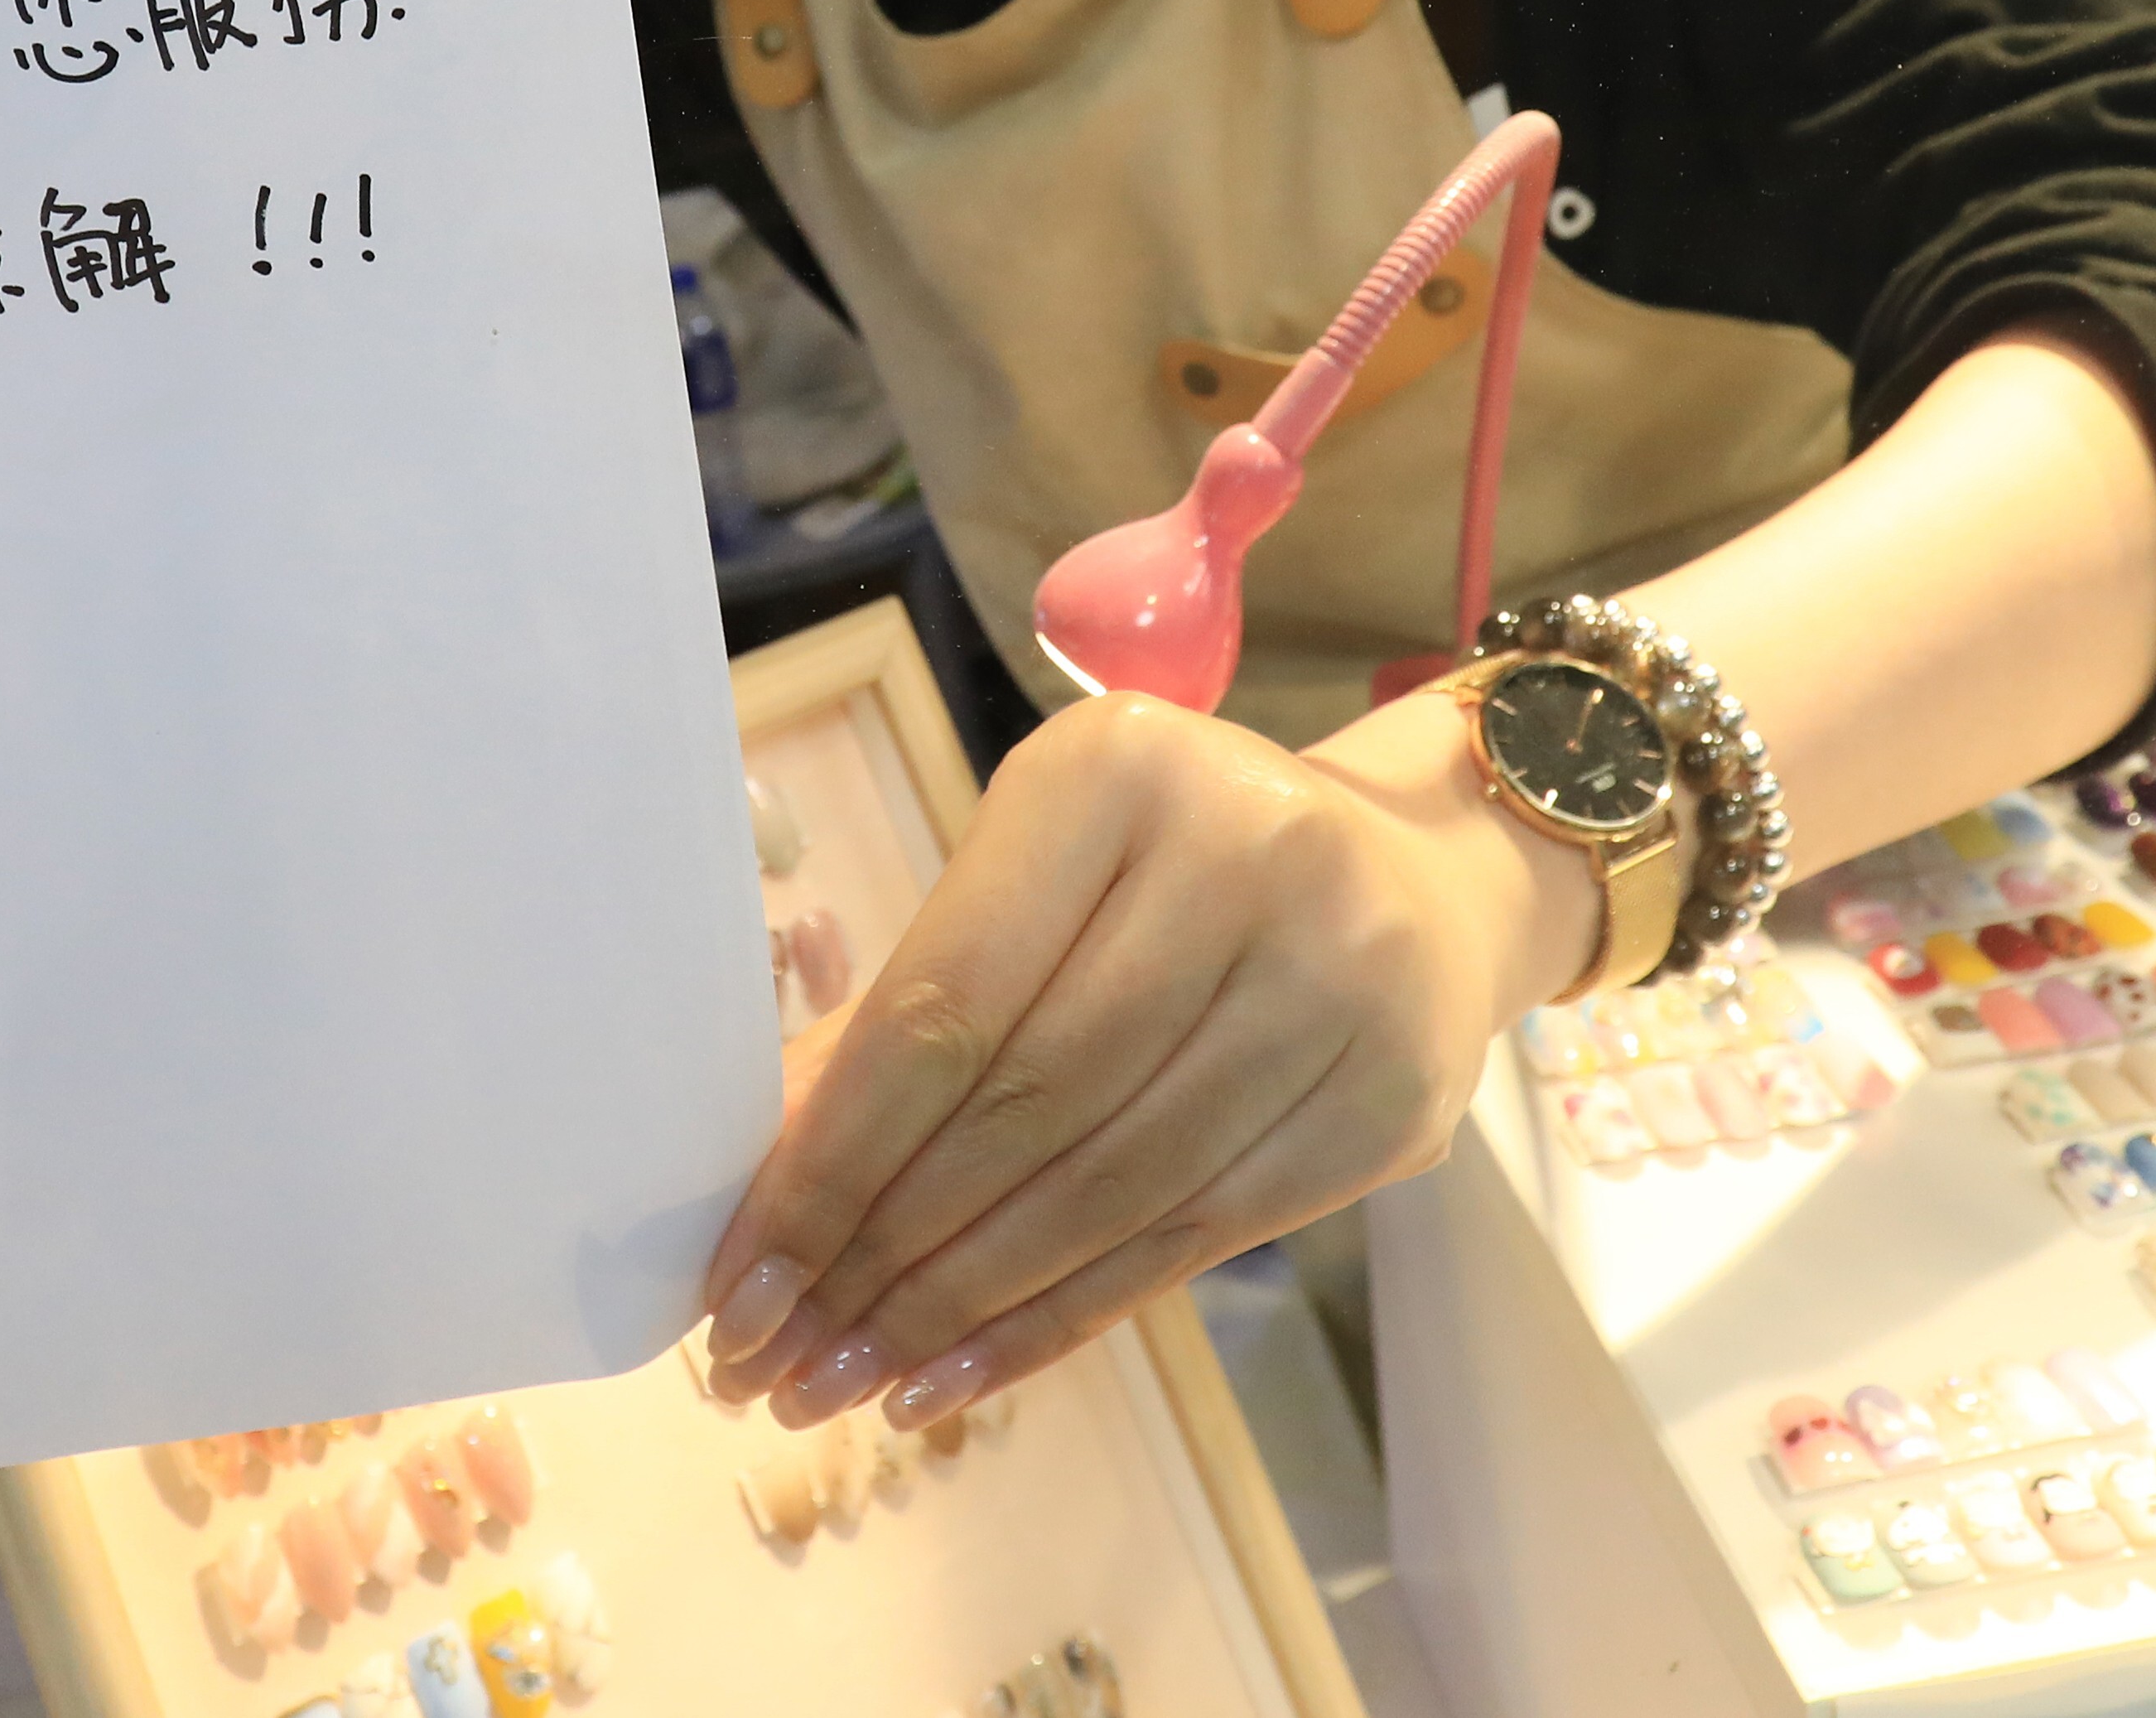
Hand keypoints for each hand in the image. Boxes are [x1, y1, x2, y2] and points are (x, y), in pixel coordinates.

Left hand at [692, 688, 1581, 1432]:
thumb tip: (761, 1177)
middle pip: (1025, 1107)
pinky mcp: (1386, 1104)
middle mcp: (1247, 857)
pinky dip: (1059, 1320)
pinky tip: (957, 1373)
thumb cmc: (1172, 874)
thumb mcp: (1037, 876)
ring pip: (1105, 1190)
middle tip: (770, 1359)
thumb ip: (906, 1011)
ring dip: (955, 1308)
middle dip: (878, 1252)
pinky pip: (1190, 1242)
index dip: (834, 1157)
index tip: (738, 1276)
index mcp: (1117, 773)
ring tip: (844, 1381)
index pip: (947, 1004)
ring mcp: (1340, 983)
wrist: (1417, 884)